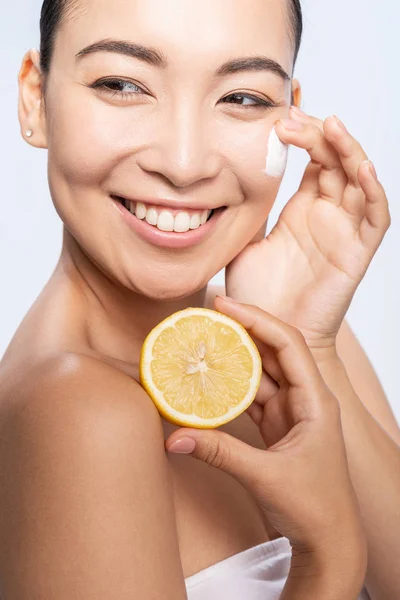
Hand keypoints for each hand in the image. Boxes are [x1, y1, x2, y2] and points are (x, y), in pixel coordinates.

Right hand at [165, 297, 366, 577]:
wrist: (330, 541)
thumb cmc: (316, 508)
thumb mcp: (265, 477)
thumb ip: (219, 453)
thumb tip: (174, 437)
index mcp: (316, 400)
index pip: (289, 344)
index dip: (257, 319)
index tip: (225, 305)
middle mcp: (305, 398)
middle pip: (274, 350)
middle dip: (243, 328)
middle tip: (209, 314)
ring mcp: (291, 411)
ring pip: (261, 371)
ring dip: (235, 355)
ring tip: (205, 338)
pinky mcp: (277, 425)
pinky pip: (252, 396)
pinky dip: (231, 385)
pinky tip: (211, 376)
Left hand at [225, 108, 390, 351]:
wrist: (269, 336)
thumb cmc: (257, 296)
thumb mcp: (244, 243)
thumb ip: (246, 214)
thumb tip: (223, 182)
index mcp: (302, 210)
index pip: (315, 158)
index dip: (305, 132)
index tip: (281, 113)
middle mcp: (327, 215)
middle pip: (336, 160)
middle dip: (318, 133)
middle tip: (290, 116)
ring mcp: (344, 231)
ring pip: (360, 179)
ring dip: (348, 149)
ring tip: (328, 124)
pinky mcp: (357, 252)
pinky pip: (375, 217)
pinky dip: (374, 190)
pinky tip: (360, 166)